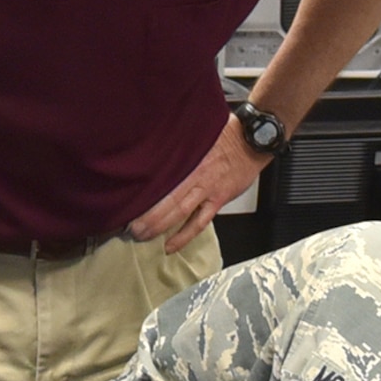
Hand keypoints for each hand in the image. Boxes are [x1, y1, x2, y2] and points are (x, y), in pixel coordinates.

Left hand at [129, 118, 268, 252]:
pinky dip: (184, 235)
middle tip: (128, 226)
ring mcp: (207, 191)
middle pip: (167, 199)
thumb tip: (157, 145)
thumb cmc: (227, 134)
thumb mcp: (198, 134)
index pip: (160, 180)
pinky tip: (170, 246)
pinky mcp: (218, 200)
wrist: (253, 141)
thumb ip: (179, 145)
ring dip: (160, 226)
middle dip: (146, 215)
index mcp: (189, 160)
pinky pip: (199, 222)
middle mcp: (196, 177)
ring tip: (142, 236)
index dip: (142, 193)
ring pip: (180, 212)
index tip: (126, 201)